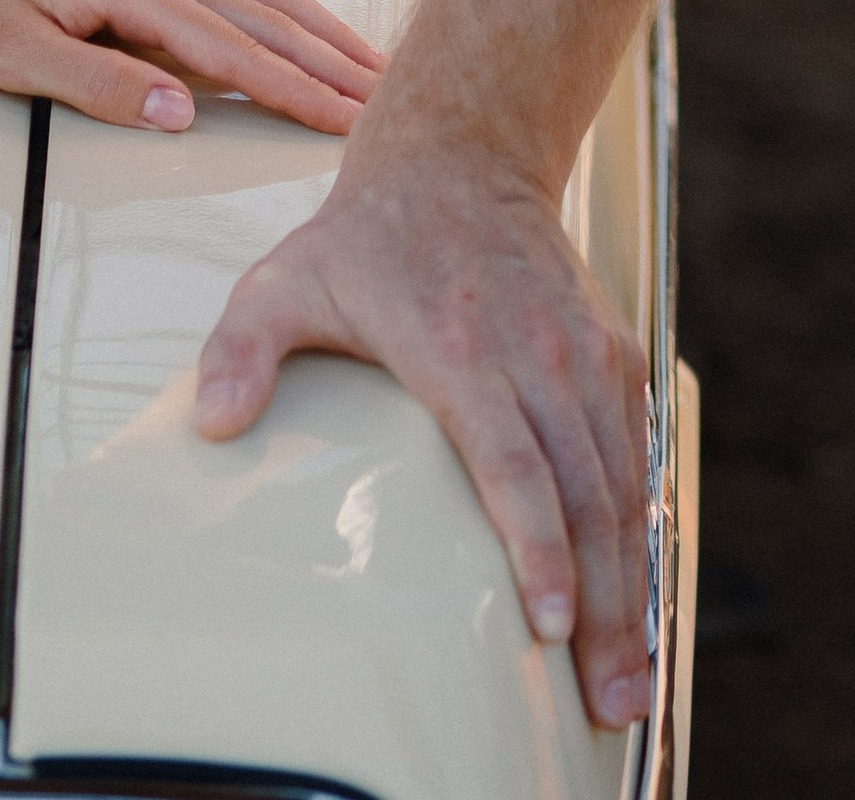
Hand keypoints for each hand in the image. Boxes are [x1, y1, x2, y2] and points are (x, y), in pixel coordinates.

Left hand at [0, 0, 382, 134]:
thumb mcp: (13, 58)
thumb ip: (100, 85)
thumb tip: (182, 112)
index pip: (234, 52)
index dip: (298, 92)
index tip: (353, 122)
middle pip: (264, 20)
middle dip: (330, 63)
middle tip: (392, 102)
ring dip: (315, 32)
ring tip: (369, 65)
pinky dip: (277, 10)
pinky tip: (294, 26)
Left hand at [194, 112, 651, 730]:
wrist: (461, 153)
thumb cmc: (365, 235)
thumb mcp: (286, 278)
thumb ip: (243, 348)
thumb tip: (211, 422)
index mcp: (459, 348)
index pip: (512, 461)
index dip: (536, 545)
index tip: (549, 624)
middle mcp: (535, 354)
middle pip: (582, 497)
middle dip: (601, 608)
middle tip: (609, 701)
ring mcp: (580, 355)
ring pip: (620, 486)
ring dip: (629, 588)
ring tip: (627, 683)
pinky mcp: (610, 354)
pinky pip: (635, 454)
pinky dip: (643, 530)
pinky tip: (637, 600)